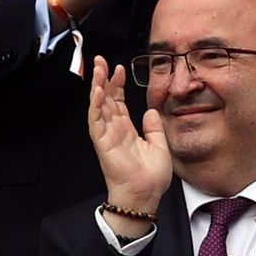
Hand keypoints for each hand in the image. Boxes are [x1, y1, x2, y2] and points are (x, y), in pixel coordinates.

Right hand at [88, 57, 173, 233]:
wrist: (145, 195)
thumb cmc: (151, 176)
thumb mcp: (160, 146)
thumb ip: (154, 128)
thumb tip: (150, 111)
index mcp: (127, 130)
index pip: (119, 103)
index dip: (118, 86)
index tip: (119, 69)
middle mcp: (114, 130)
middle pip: (106, 100)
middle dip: (102, 80)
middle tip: (100, 61)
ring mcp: (107, 136)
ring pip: (98, 106)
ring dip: (96, 87)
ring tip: (96, 68)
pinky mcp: (102, 143)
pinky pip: (96, 122)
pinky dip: (95, 106)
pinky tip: (97, 91)